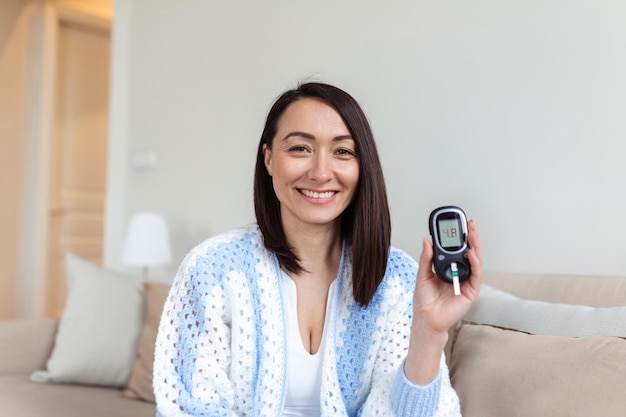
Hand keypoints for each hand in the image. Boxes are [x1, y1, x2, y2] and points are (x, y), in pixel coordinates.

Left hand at [404, 220, 481, 384]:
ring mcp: (467, 282)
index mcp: (450, 269)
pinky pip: (475, 275)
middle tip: (470, 225)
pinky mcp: (471, 291)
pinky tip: (471, 253)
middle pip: (469, 253)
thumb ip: (427, 258)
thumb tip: (427, 241)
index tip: (459, 225)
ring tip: (472, 234)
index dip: (460, 238)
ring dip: (475, 246)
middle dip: (471, 238)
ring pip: (475, 261)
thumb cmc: (425, 300)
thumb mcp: (423, 274)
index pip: (458, 250)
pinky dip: (474, 263)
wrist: (426, 318)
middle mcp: (460, 274)